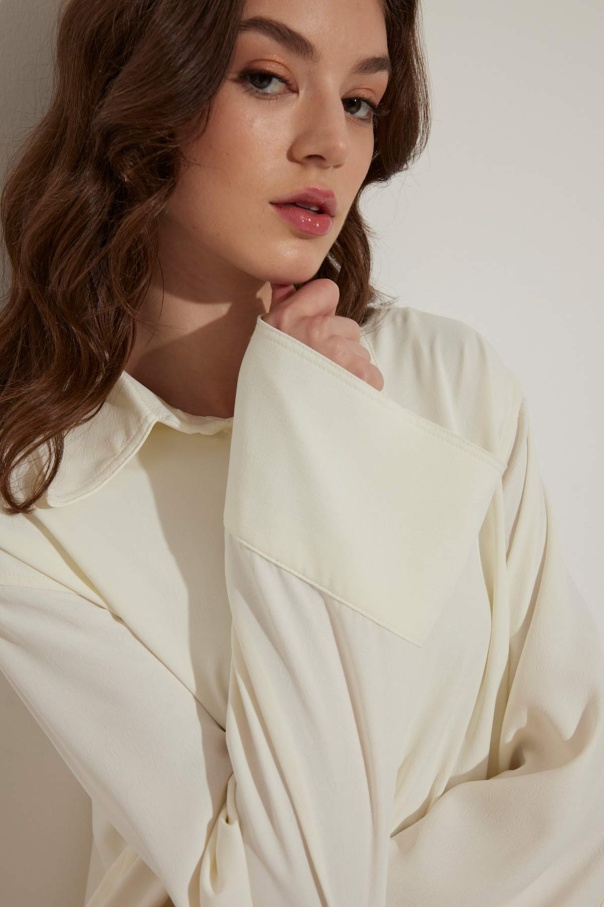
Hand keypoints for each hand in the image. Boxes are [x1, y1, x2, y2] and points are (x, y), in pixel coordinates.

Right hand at [264, 280, 384, 391]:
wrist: (274, 432)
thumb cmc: (268, 388)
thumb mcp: (266, 341)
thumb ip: (283, 307)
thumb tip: (288, 282)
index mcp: (289, 318)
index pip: (327, 291)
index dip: (324, 310)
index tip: (314, 330)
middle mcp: (315, 331)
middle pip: (350, 328)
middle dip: (340, 348)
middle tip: (318, 371)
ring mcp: (338, 354)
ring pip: (361, 354)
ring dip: (350, 372)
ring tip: (327, 391)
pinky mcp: (358, 377)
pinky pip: (372, 376)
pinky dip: (362, 390)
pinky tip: (341, 401)